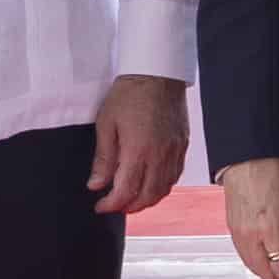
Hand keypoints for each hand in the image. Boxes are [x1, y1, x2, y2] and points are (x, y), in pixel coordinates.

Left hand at [87, 74, 188, 214]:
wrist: (157, 71)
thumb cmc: (130, 93)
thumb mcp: (107, 124)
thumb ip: (103, 158)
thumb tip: (96, 184)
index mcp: (138, 151)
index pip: (125, 191)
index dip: (111, 205)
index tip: (101, 206)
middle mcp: (160, 156)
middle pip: (147, 197)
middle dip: (129, 207)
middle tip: (114, 205)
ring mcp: (174, 151)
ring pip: (163, 189)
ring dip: (147, 200)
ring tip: (131, 198)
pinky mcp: (182, 144)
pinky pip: (175, 175)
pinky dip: (162, 186)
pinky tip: (151, 183)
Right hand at [219, 156, 278, 278]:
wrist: (247, 157)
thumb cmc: (274, 173)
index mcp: (270, 229)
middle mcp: (251, 236)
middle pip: (266, 274)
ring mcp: (238, 233)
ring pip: (253, 268)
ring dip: (269, 278)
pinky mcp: (232, 229)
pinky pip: (244, 256)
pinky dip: (257, 266)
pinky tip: (267, 265)